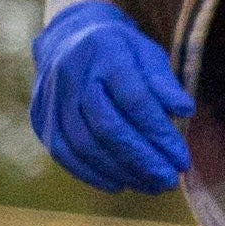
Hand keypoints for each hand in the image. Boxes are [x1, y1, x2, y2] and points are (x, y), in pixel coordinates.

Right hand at [28, 0, 196, 193]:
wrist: (70, 39)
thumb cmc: (120, 52)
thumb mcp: (148, 55)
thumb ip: (164, 83)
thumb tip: (185, 110)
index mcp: (105, 53)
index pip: (134, 100)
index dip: (159, 134)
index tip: (181, 160)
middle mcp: (73, 75)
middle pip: (107, 126)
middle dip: (141, 159)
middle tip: (168, 180)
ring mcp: (51, 97)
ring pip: (84, 144)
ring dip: (120, 171)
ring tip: (150, 186)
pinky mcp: (40, 117)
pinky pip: (63, 152)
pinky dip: (91, 174)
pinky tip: (118, 184)